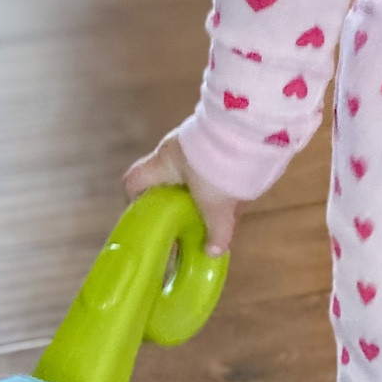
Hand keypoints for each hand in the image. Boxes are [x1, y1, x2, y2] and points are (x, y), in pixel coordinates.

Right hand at [123, 134, 245, 256]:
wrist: (247, 129)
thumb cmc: (218, 165)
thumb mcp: (216, 204)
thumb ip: (215, 229)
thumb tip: (213, 252)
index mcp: (162, 163)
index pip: (133, 181)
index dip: (136, 201)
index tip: (151, 219)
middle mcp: (174, 149)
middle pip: (165, 180)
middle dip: (177, 201)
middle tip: (188, 221)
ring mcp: (195, 139)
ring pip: (192, 172)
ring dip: (202, 191)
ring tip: (217, 210)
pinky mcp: (217, 135)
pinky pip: (211, 163)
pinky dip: (220, 179)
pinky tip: (236, 193)